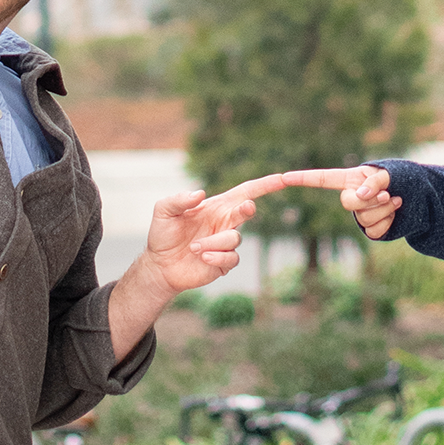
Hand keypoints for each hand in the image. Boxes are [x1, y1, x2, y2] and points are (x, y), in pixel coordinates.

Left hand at [144, 175, 287, 290]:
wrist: (159, 266)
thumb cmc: (163, 235)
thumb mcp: (163, 211)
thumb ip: (179, 199)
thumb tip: (201, 193)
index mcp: (216, 207)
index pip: (245, 192)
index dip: (265, 185)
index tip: (283, 178)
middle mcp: (225, 223)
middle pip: (247, 211)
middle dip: (247, 209)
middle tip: (245, 208)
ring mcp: (225, 244)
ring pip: (234, 239)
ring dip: (212, 242)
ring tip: (193, 247)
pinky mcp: (224, 263)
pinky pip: (231, 258)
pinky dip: (216, 257)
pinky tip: (201, 257)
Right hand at [276, 164, 401, 242]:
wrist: (415, 197)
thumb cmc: (399, 179)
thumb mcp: (388, 174)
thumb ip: (373, 182)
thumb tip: (359, 195)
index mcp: (350, 179)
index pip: (322, 179)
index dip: (303, 178)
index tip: (284, 178)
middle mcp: (352, 197)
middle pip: (348, 203)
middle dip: (369, 201)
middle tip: (387, 195)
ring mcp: (360, 215)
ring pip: (364, 218)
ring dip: (385, 209)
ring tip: (396, 200)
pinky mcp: (371, 230)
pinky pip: (374, 230)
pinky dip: (389, 220)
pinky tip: (396, 212)